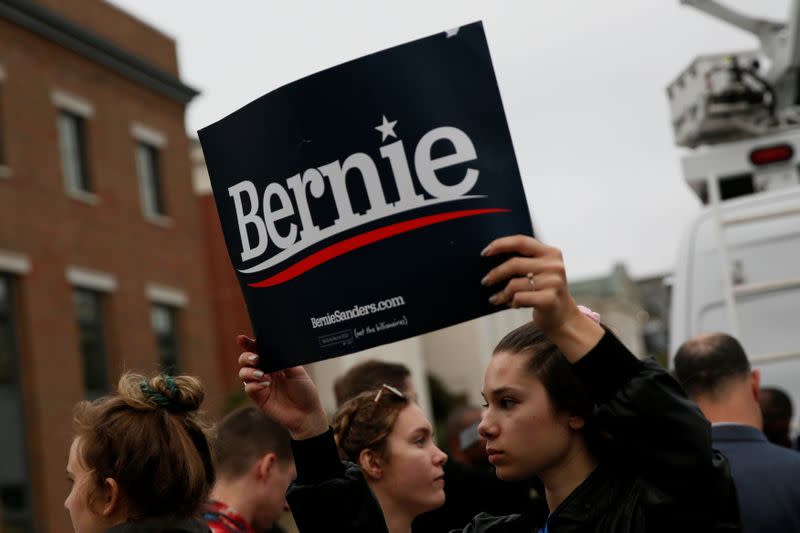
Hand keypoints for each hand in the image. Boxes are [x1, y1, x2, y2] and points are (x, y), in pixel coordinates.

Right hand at [237, 336, 328, 439]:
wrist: (307, 413)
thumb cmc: (305, 391)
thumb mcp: (298, 372)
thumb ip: (284, 360)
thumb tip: (273, 349)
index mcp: (275, 362)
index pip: (259, 350)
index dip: (249, 343)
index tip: (242, 339)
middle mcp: (265, 371)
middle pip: (246, 360)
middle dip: (246, 356)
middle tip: (256, 359)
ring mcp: (260, 384)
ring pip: (243, 373)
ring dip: (249, 371)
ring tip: (262, 374)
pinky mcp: (258, 397)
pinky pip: (248, 388)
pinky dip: (254, 385)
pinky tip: (266, 385)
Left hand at [481, 235, 602, 361]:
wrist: (563, 318)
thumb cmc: (543, 292)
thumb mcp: (539, 272)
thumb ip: (523, 261)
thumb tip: (489, 258)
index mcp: (551, 253)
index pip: (521, 241)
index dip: (500, 244)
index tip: (484, 252)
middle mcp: (554, 265)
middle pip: (514, 264)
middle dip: (495, 273)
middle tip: (485, 281)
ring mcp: (554, 282)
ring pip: (514, 284)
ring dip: (501, 294)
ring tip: (496, 299)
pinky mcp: (549, 299)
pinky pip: (519, 298)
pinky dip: (512, 303)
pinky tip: (513, 305)